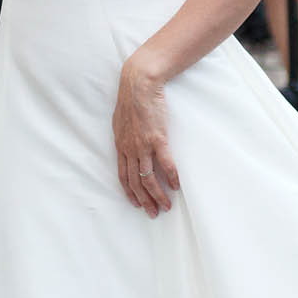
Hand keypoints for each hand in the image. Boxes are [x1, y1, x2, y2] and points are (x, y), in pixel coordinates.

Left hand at [113, 54, 178, 216]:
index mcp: (121, 146)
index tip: (137, 204)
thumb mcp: (120, 120)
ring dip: (157, 195)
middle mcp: (130, 149)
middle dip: (144, 201)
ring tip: (166, 206)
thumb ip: (124, 135)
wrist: (138, 84)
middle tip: (153, 213)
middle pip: (136, 182)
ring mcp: (143, 146)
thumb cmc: (131, 99)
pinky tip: (176, 186)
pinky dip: (170, 177)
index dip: (130, 192)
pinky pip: (165, 163)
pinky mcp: (157, 139)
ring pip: (148, 178)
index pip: (123, 176)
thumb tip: (127, 142)